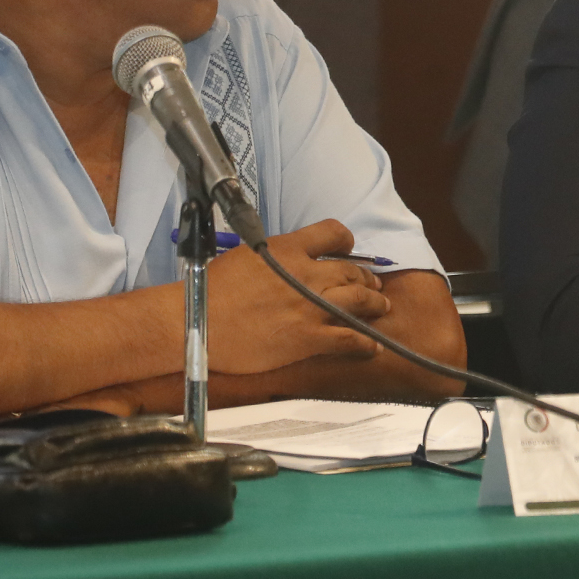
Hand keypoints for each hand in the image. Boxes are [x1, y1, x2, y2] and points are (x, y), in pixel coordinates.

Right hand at [203, 218, 390, 374]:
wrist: (197, 321)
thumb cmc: (212, 289)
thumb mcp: (247, 256)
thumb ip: (275, 255)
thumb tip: (286, 260)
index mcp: (289, 248)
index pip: (333, 232)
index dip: (346, 241)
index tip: (348, 251)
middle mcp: (306, 274)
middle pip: (352, 271)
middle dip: (366, 279)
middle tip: (373, 286)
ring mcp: (310, 307)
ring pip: (359, 300)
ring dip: (374, 304)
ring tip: (381, 307)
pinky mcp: (308, 338)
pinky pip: (348, 339)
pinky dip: (365, 343)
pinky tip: (372, 346)